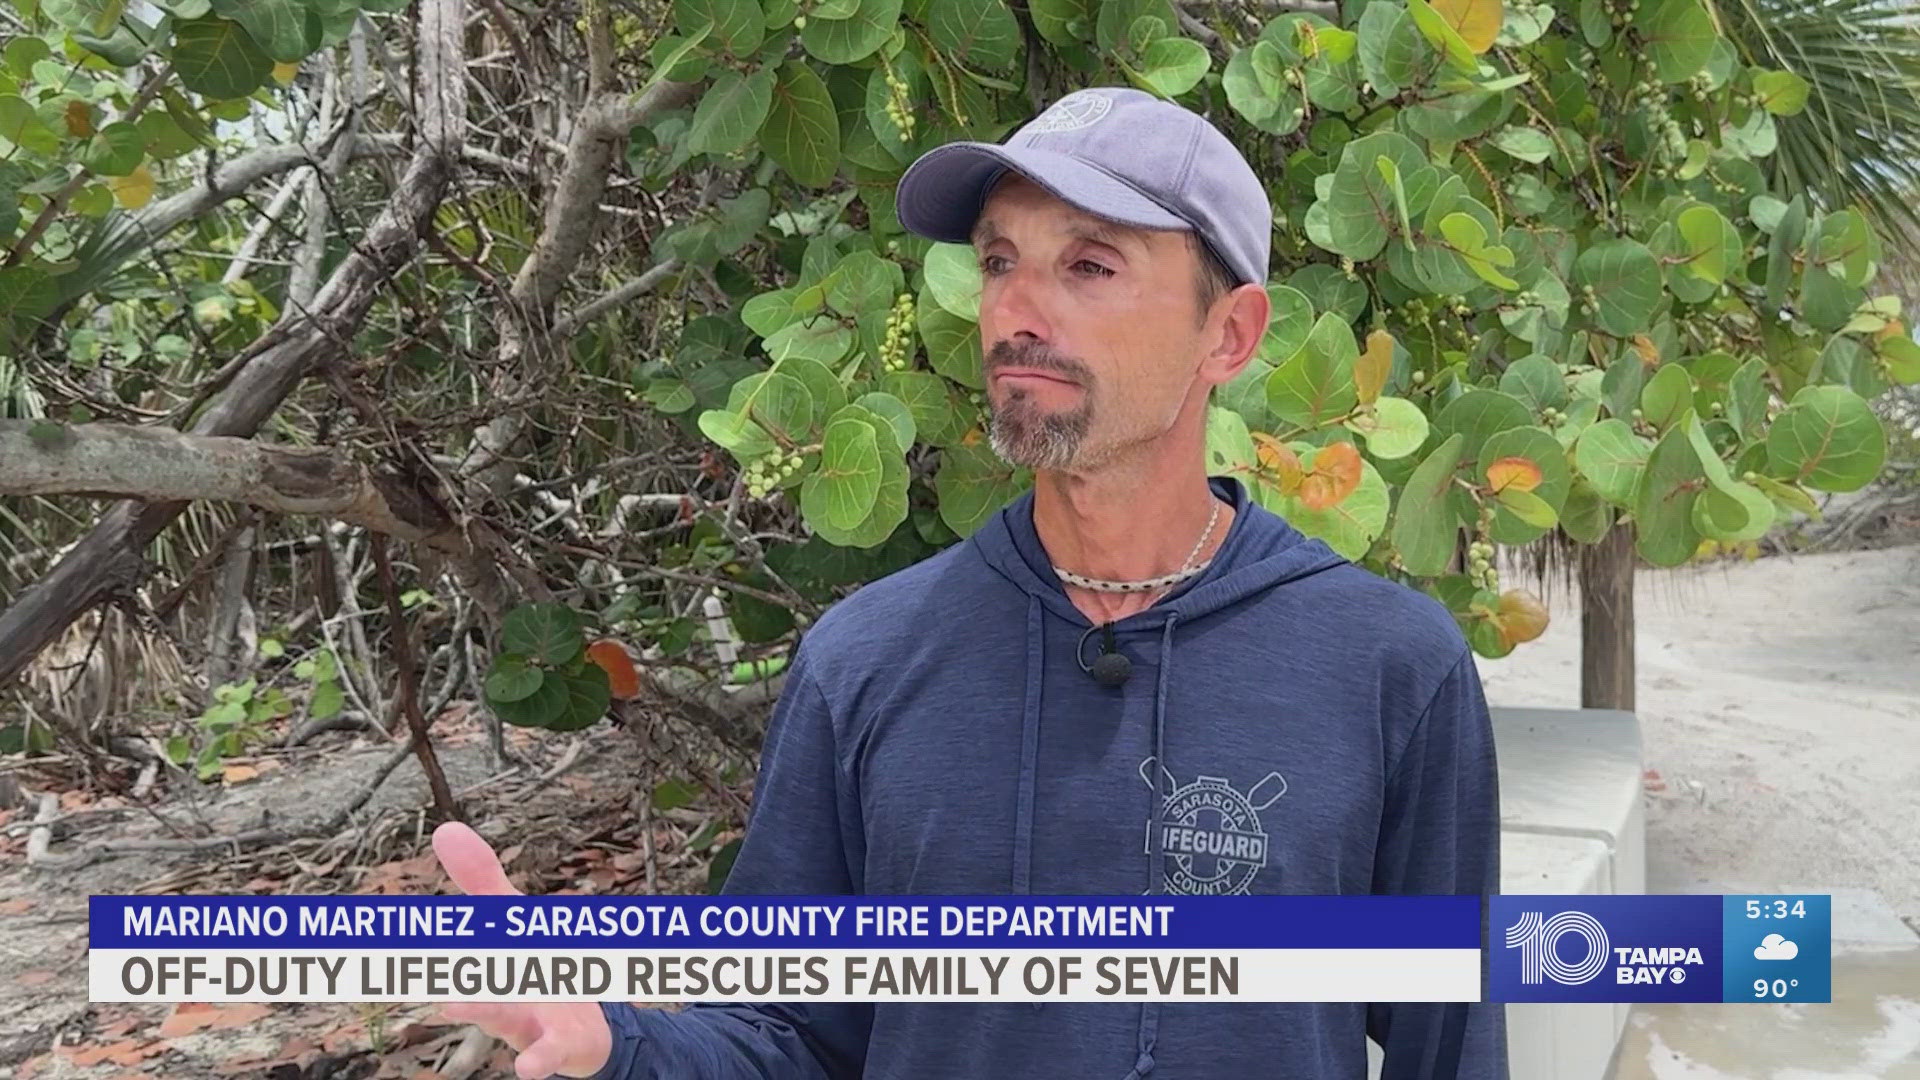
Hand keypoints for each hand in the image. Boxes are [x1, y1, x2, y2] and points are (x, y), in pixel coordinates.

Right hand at [431, 821, 614, 1079]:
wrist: (584, 1030)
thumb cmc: (539, 969)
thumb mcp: (517, 920)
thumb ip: (483, 881)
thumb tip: (445, 830)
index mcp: (484, 960)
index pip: (453, 940)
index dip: (419, 932)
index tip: (378, 924)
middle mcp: (498, 993)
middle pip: (471, 979)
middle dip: (442, 967)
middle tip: (408, 955)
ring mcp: (526, 1020)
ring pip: (500, 1015)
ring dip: (480, 1009)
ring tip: (452, 1004)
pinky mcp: (559, 1042)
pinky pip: (547, 1051)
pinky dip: (538, 1059)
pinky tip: (526, 1069)